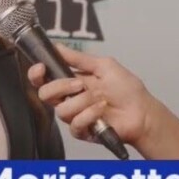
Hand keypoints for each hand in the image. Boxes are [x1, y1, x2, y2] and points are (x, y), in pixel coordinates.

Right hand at [26, 44, 178, 158]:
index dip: (37, 74)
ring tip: (101, 99)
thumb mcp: (104, 66)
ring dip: (83, 101)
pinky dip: (90, 114)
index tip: (41, 68)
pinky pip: (74, 123)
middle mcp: (71, 98)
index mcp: (72, 81)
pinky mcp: (82, 130)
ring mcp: (75, 115)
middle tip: (80, 84)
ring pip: (61, 110)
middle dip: (61, 86)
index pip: (44, 78)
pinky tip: (102, 110)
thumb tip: (59, 47)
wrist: (142, 112)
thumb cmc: (128, 90)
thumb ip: (79, 58)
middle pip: (45, 94)